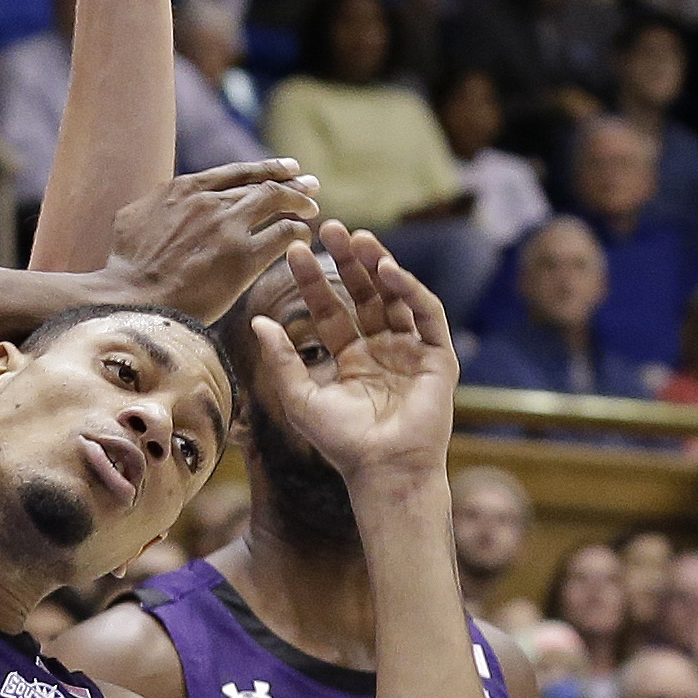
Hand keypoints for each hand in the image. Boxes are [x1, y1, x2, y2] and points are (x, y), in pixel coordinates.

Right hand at [103, 160, 323, 320]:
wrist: (129, 297)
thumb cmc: (125, 266)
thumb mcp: (133, 217)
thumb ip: (158, 203)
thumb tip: (165, 199)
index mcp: (184, 189)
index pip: (236, 172)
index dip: (266, 169)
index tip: (287, 169)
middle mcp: (210, 201)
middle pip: (262, 184)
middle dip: (291, 183)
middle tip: (311, 186)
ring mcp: (228, 227)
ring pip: (276, 201)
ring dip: (299, 203)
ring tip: (313, 209)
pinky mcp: (243, 257)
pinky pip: (283, 234)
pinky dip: (297, 232)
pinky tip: (303, 236)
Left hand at [256, 227, 458, 486]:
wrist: (384, 471)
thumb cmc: (343, 443)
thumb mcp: (301, 397)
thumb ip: (282, 359)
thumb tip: (258, 322)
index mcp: (352, 359)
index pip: (330, 310)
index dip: (313, 281)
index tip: (293, 252)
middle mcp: (382, 350)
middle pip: (363, 295)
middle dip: (347, 261)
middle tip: (328, 227)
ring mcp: (412, 351)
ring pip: (395, 297)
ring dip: (378, 265)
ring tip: (359, 237)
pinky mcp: (439, 357)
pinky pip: (427, 314)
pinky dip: (410, 290)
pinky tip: (389, 270)